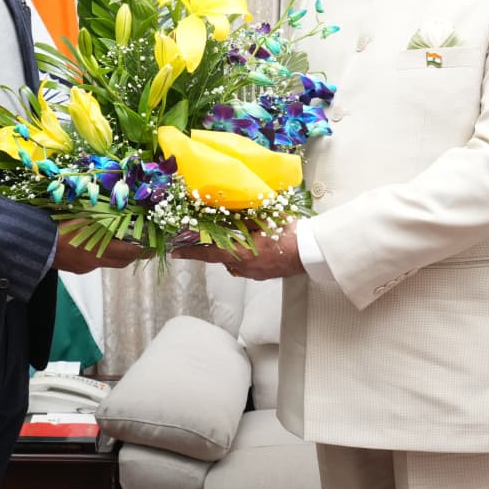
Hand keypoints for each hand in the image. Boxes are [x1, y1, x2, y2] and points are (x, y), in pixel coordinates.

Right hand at [53, 220, 150, 273]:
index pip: (129, 252)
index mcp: (101, 247)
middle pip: (122, 262)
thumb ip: (102, 218)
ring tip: (120, 245)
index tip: (154, 248)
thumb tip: (118, 214)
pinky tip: (95, 246)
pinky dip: (101, 256)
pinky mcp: (78, 269)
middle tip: (143, 248)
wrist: (38, 243)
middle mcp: (96, 261)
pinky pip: (95, 264)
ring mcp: (87, 267)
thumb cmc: (61, 226)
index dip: (143, 250)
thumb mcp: (85, 217)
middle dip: (134, 256)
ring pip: (109, 263)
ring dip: (117, 256)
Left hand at [172, 221, 303, 280]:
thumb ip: (242, 218)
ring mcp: (255, 274)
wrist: (312, 252)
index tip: (176, 252)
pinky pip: (249, 264)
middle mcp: (245, 267)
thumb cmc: (289, 233)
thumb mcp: (262, 219)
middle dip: (219, 246)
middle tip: (217, 233)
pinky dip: (248, 254)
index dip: (191, 252)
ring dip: (236, 249)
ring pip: (236, 261)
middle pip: (223, 257)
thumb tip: (226, 213)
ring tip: (246, 235)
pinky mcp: (265, 275)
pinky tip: (259, 244)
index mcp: (241, 254)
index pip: (209, 254)